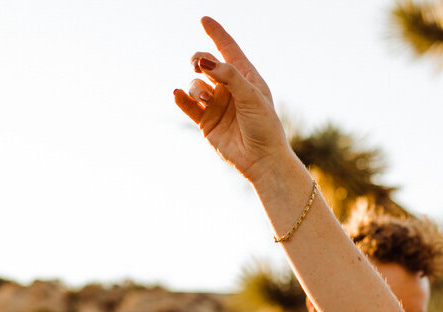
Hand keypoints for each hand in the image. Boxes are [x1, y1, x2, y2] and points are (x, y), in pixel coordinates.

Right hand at [174, 17, 288, 181]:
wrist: (262, 160)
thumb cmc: (264, 127)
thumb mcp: (251, 96)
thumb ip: (229, 76)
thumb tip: (204, 61)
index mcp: (245, 78)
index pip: (228, 50)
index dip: (216, 34)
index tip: (204, 20)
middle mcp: (229, 89)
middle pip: (206, 64)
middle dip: (198, 60)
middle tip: (198, 65)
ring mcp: (216, 105)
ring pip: (196, 84)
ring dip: (196, 88)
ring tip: (206, 99)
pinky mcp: (206, 121)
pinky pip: (188, 105)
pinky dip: (181, 98)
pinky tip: (178, 95)